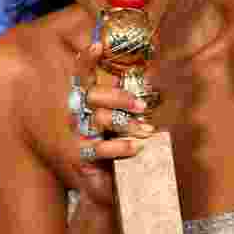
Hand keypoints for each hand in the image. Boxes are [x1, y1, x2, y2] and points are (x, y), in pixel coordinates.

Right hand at [70, 41, 156, 208]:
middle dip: (119, 97)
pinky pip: (99, 148)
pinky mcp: (82, 159)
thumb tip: (155, 82)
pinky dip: (120, 146)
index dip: (86, 61)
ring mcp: (78, 138)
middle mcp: (78, 117)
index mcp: (87, 104)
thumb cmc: (119, 149)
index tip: (97, 45)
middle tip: (143, 107)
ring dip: (126, 123)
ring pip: (99, 119)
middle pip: (93, 96)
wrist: (108, 189)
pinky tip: (135, 148)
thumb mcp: (125, 123)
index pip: (82, 78)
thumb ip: (131, 105)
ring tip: (146, 131)